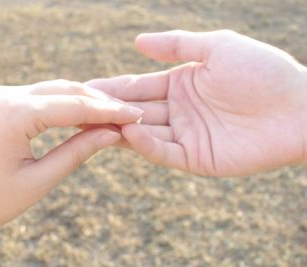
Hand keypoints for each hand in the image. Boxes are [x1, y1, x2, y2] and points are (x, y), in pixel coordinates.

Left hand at [0, 80, 142, 257]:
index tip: (136, 116)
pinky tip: (84, 116)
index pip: (76, 105)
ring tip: (113, 116)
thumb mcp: (38, 180)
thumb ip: (77, 152)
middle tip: (130, 116)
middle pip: (68, 90)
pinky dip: (66, 105)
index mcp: (15, 114)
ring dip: (85, 102)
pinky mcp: (0, 103)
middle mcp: (7, 95)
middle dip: (101, 103)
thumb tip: (111, 133)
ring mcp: (1, 96)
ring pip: (56, 90)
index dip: (110, 112)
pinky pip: (41, 98)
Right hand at [87, 30, 306, 176]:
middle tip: (72, 110)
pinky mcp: (196, 159)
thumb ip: (176, 44)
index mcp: (179, 84)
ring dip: (118, 128)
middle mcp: (177, 111)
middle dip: (105, 110)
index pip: (136, 86)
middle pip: (133, 111)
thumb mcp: (217, 47)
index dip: (110, 87)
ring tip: (90, 123)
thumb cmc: (263, 71)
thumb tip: (136, 42)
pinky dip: (145, 144)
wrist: (301, 108)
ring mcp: (185, 136)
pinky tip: (127, 131)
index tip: (81, 87)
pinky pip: (164, 152)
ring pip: (143, 133)